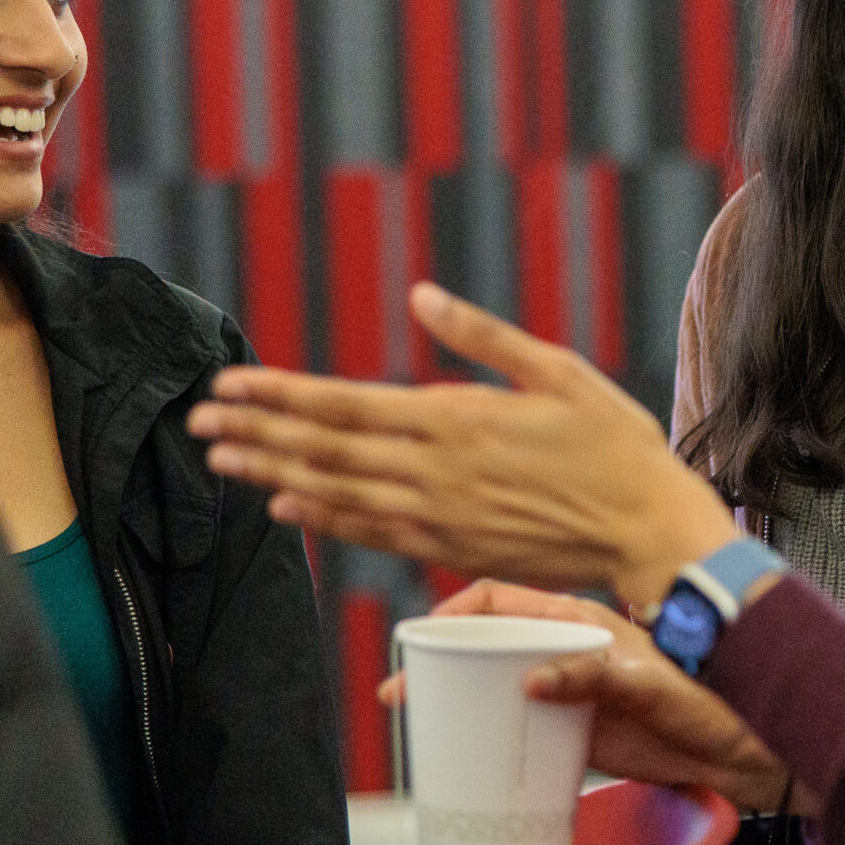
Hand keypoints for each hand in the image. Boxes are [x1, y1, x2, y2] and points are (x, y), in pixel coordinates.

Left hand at [186, 283, 741, 607]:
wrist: (647, 532)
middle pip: (324, 451)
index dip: (279, 397)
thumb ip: (482, 337)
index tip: (229, 386)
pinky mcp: (450, 550)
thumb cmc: (612, 443)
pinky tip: (286, 506)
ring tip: (221, 461)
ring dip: (272, 474)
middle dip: (255, 433)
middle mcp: (434, 472)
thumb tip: (422, 294)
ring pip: (336, 494)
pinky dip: (322, 519)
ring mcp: (438, 518)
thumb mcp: (558, 370)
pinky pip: (369, 533)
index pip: (344, 405)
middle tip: (196, 423)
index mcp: (456, 419)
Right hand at [379, 581, 805, 816]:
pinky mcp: (578, 731)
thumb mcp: (656, 682)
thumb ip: (599, 675)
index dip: (457, 611)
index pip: (504, 599)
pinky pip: (520, 728)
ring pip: (498, 683)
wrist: (752, 749)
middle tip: (402, 690)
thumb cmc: (719, 699)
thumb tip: (538, 679)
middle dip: (440, 659)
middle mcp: (572, 649)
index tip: (423, 635)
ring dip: (457, 697)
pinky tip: (468, 752)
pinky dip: (488, 736)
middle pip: (489, 642)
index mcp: (585, 618)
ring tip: (419, 720)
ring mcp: (572, 690)